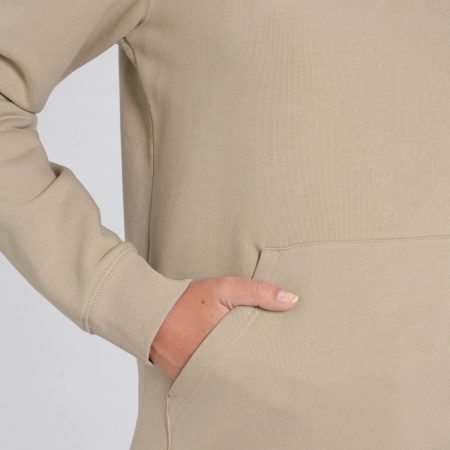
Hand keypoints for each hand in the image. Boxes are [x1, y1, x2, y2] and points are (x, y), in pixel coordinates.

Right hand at [149, 276, 298, 379]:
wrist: (150, 311)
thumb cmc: (188, 300)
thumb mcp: (225, 289)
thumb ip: (259, 292)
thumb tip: (292, 300)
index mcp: (227, 349)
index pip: (259, 363)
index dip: (273, 362)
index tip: (286, 360)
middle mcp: (212, 368)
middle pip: (245, 376)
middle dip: (257, 372)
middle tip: (276, 373)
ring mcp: (197, 377)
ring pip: (226, 380)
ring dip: (236, 374)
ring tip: (253, 372)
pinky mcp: (186, 378)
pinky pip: (208, 380)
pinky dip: (217, 374)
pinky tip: (225, 367)